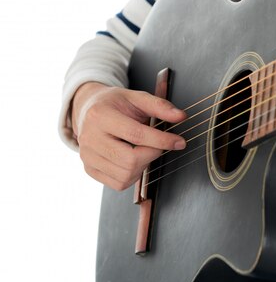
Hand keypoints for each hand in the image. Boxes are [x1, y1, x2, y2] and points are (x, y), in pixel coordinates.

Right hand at [71, 82, 186, 189]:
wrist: (88, 109)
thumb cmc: (115, 104)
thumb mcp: (136, 97)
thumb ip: (160, 106)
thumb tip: (181, 116)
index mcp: (100, 115)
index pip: (136, 134)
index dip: (162, 141)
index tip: (179, 142)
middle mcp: (89, 138)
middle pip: (130, 160)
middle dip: (152, 154)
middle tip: (157, 145)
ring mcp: (87, 156)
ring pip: (125, 175)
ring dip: (144, 166)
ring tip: (144, 151)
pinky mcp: (89, 169)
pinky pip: (118, 184)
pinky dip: (133, 176)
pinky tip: (134, 161)